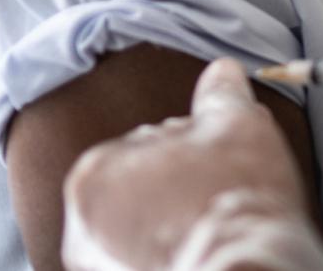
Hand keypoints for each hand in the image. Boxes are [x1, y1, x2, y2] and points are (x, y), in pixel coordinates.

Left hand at [60, 58, 322, 270]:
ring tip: (208, 231)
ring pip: (146, 233)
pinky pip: (145, 261)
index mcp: (95, 171)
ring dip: (173, 228)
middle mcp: (80, 227)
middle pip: (143, 194)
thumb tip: (222, 71)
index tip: (218, 173)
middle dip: (177, 194)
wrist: (242, 266)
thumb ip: (221, 94)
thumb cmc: (233, 197)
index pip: (151, 147)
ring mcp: (99, 265)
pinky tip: (198, 251)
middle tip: (217, 202)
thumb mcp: (237, 125)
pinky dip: (168, 256)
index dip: (194, 154)